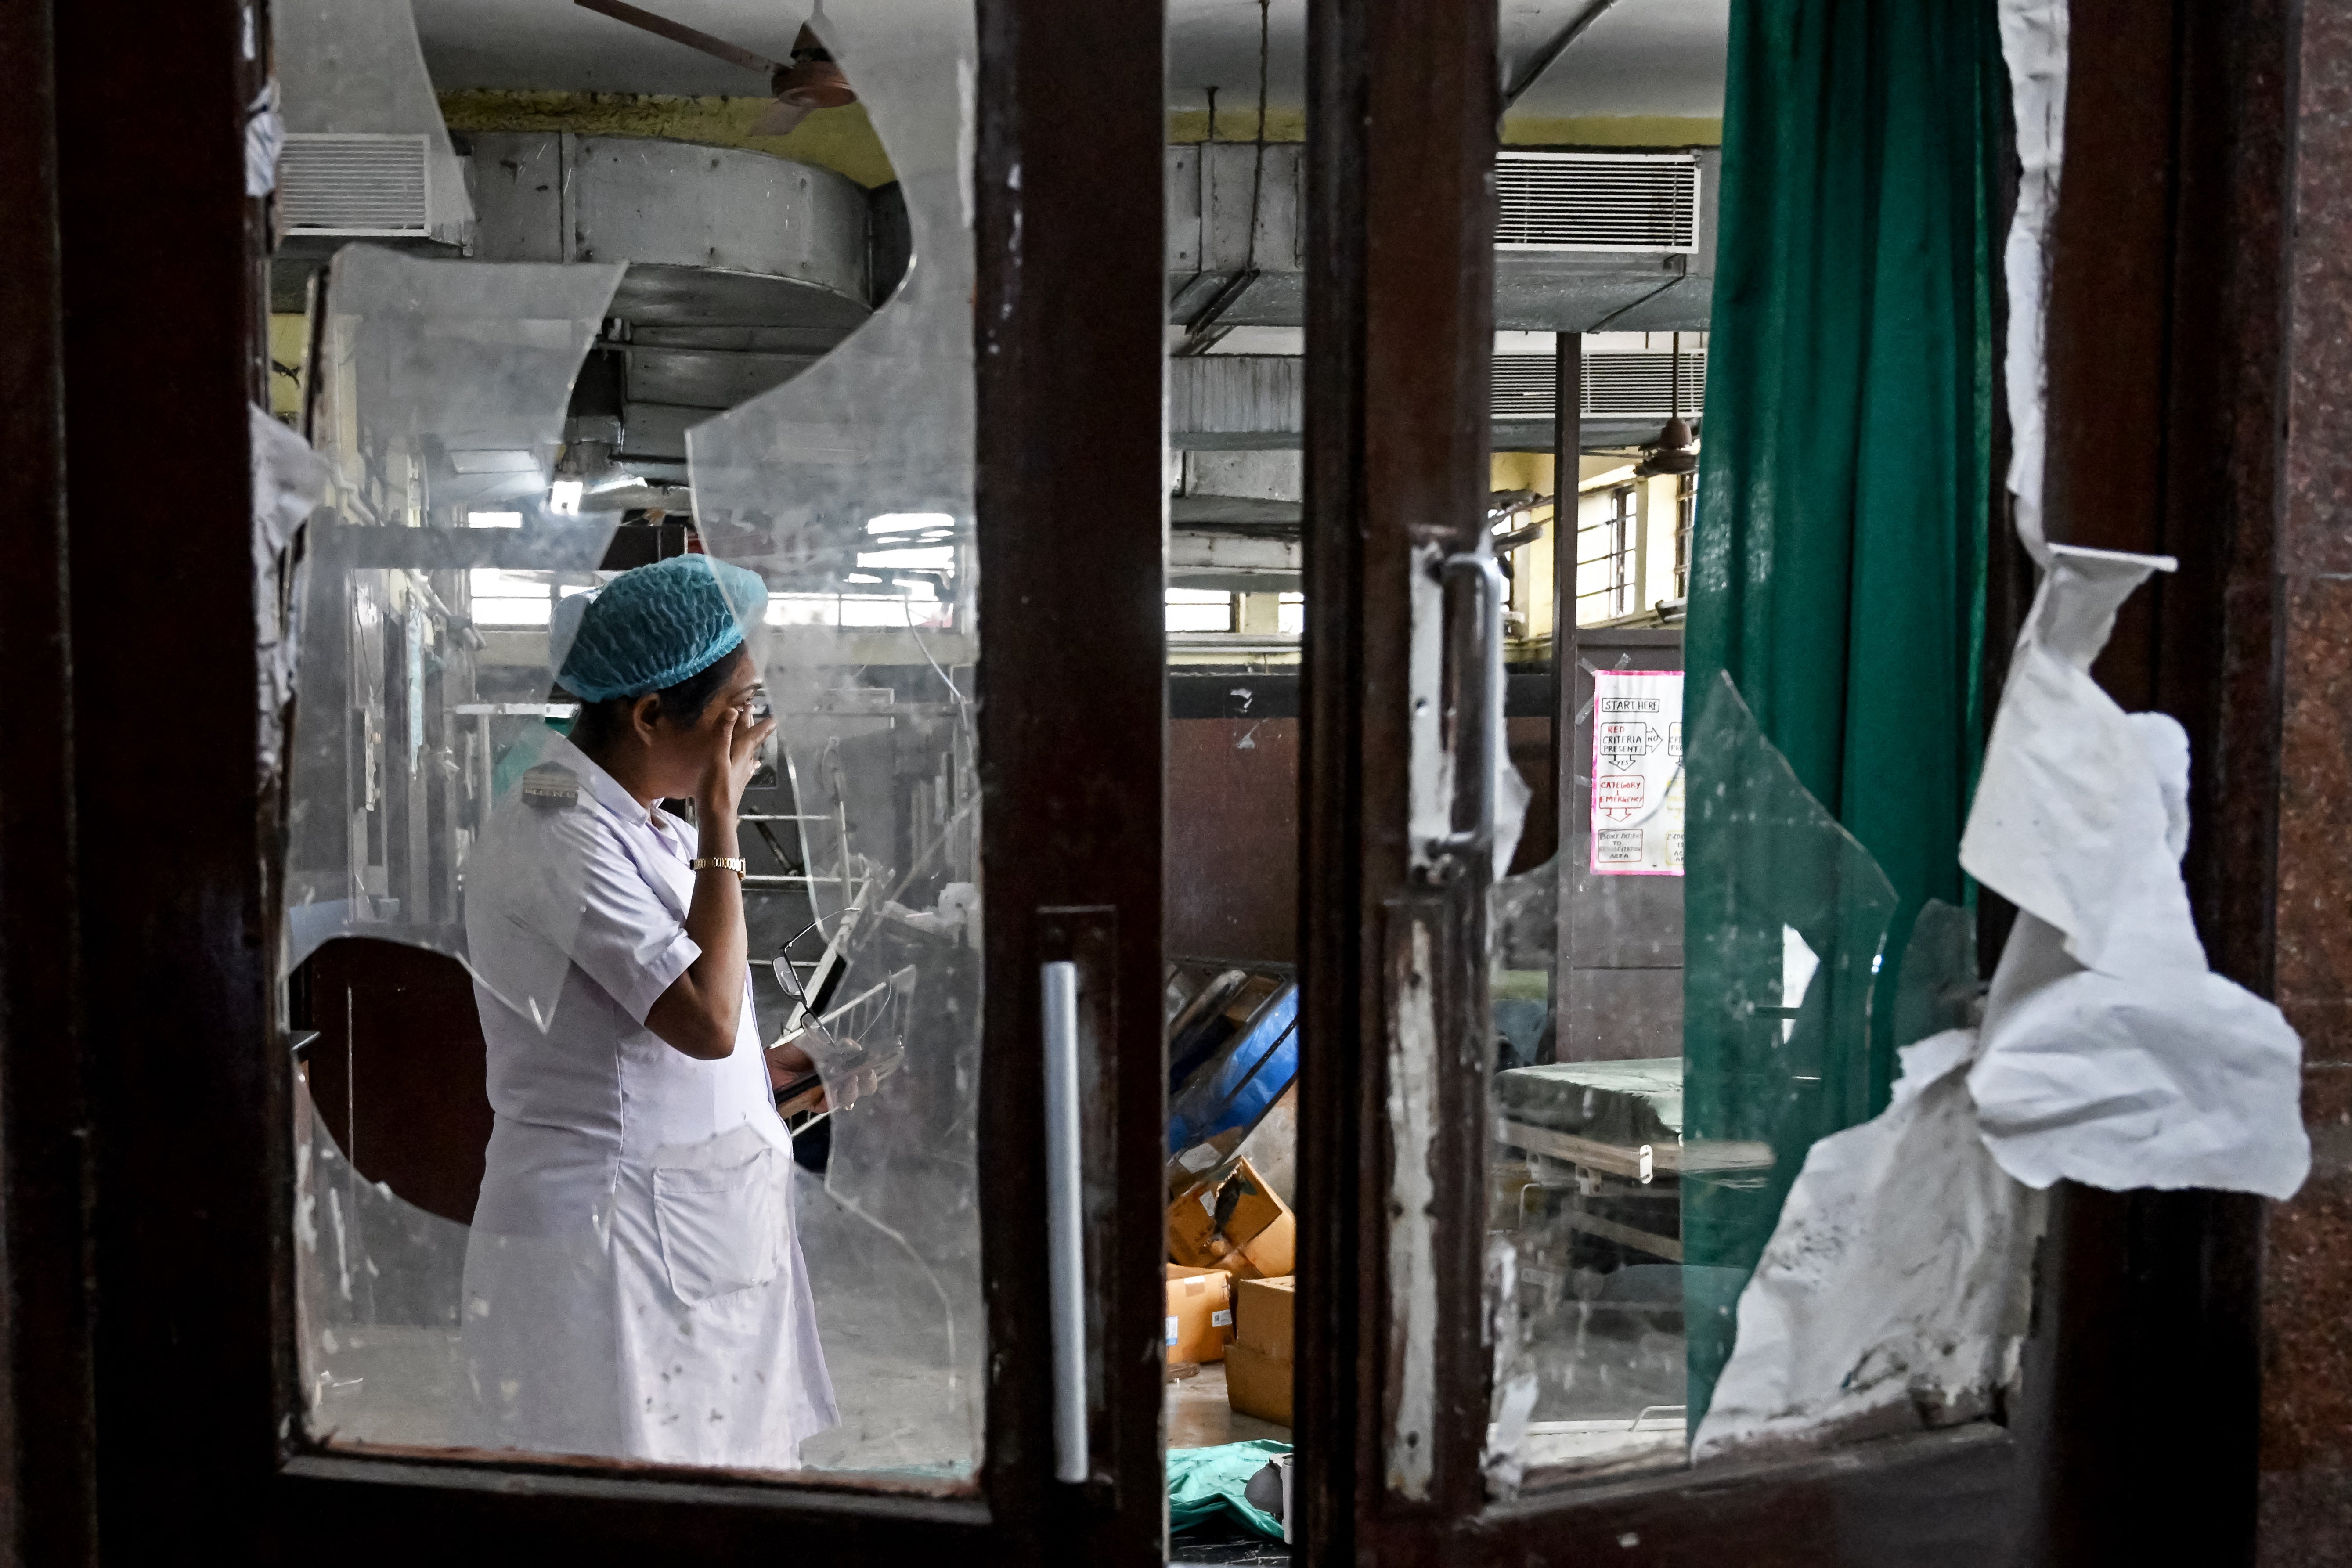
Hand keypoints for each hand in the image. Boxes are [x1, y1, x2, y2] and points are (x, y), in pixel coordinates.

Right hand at [697, 704, 777, 821]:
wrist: (717, 816)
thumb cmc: (715, 788)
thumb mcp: (716, 758)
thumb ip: (723, 735)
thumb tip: (733, 711)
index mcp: (740, 753)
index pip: (753, 733)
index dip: (761, 723)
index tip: (772, 713)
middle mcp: (744, 761)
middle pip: (750, 739)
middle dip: (751, 724)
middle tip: (752, 711)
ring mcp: (742, 773)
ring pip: (748, 751)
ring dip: (750, 739)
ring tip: (753, 731)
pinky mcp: (737, 783)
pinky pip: (746, 766)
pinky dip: (750, 760)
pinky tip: (754, 763)